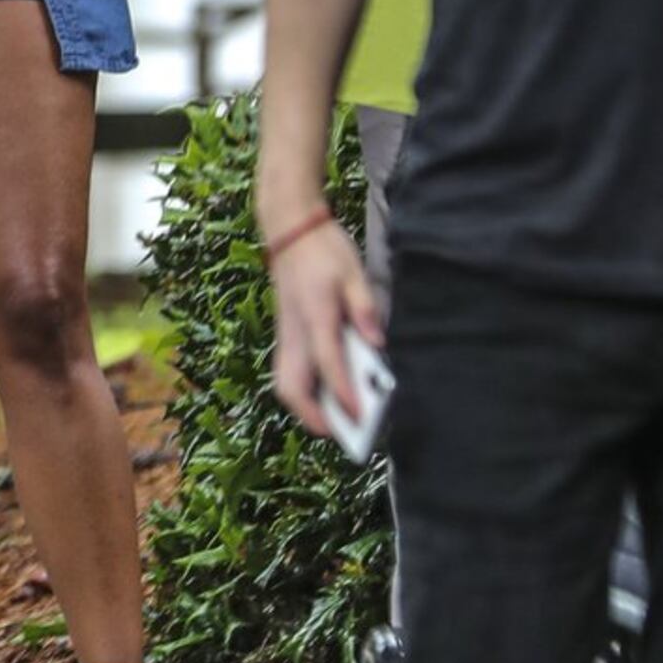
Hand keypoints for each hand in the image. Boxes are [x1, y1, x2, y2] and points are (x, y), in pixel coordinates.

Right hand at [266, 218, 384, 444]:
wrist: (289, 231)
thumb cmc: (325, 251)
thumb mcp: (354, 273)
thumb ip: (365, 308)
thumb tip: (377, 343)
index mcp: (316, 315)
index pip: (328, 362)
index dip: (343, 392)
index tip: (359, 416)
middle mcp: (295, 332)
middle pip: (292, 385)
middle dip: (313, 414)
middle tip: (341, 431)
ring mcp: (286, 335)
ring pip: (285, 382)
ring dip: (305, 407)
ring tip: (333, 420)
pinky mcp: (285, 335)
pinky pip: (288, 372)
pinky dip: (303, 392)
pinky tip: (325, 396)